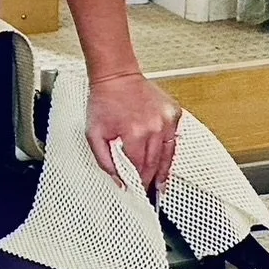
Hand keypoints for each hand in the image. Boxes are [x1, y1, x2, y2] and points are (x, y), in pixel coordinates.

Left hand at [85, 71, 180, 191]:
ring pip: (169, 154)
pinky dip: (169, 148)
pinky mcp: (173, 113)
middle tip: (151, 193)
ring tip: (163, 185)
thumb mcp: (94, 133)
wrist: (116, 76)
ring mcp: (166, 120)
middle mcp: (154, 127)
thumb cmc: (104, 101)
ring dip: (165, 170)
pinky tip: (165, 158)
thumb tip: (119, 181)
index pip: (140, 167)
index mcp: (134, 133)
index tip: (138, 190)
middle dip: (152, 179)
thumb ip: (104, 160)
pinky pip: (173, 137)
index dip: (139, 181)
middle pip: (156, 163)